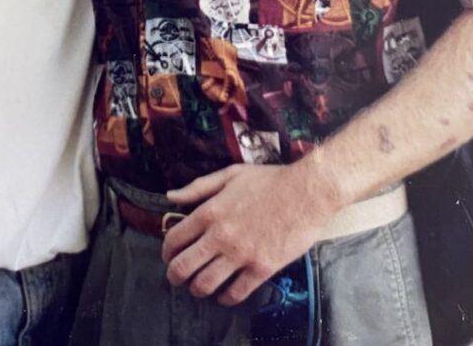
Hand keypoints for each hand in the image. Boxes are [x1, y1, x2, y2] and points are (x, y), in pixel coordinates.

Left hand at [161, 161, 335, 305]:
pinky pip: (236, 293)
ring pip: (205, 284)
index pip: (174, 239)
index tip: (169, 255)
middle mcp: (221, 236)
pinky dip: (225, 298)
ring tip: (199, 286)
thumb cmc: (269, 181)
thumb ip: (198, 187)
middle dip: (175, 275)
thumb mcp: (230, 174)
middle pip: (184, 267)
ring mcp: (241, 255)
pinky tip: (225, 293)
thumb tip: (171, 196)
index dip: (166, 251)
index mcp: (210, 211)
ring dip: (197, 288)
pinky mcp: (261, 269)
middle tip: (177, 277)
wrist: (306, 193)